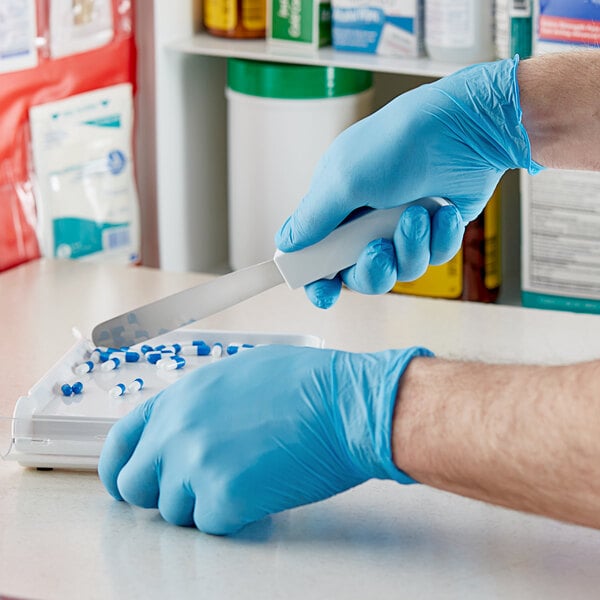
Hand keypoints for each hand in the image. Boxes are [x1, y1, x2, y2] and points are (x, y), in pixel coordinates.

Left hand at [98, 344, 430, 534]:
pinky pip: (211, 525)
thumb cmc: (308, 385)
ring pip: (175, 512)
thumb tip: (184, 429)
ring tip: (248, 478)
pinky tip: (263, 489)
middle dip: (164, 492)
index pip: (122, 442)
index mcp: (182, 396)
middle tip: (199, 488)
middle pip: (136, 487)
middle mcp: (178, 428)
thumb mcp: (238, 374)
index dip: (124, 468)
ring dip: (205, 504)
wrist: (347, 403)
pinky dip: (234, 516)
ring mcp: (196, 463)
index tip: (133, 482)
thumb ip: (199, 404)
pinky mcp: (224, 496)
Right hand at [275, 57, 541, 307]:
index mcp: (338, 206)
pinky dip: (441, 237)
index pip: (318, 255)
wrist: (465, 126)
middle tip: (379, 250)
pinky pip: (434, 255)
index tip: (325, 295)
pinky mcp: (437, 229)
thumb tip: (285, 242)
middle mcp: (368, 220)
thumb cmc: (400, 143)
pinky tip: (445, 210)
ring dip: (411, 247)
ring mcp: (403, 226)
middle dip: (372, 269)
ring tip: (418, 215)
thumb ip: (313, 219)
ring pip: (401, 270)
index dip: (319, 280)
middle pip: (360, 274)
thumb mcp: (344, 180)